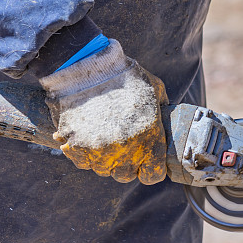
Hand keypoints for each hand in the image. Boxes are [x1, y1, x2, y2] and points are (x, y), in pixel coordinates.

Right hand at [39, 39, 168, 184]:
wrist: (89, 67)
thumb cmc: (125, 76)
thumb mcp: (155, 89)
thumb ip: (162, 108)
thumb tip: (166, 115)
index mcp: (150, 142)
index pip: (152, 175)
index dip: (149, 168)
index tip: (145, 160)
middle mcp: (126, 153)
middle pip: (125, 175)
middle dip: (125, 163)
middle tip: (122, 146)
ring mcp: (100, 153)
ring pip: (102, 170)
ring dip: (103, 158)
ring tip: (103, 138)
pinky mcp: (77, 147)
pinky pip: (80, 161)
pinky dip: (82, 152)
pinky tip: (86, 136)